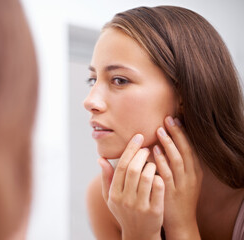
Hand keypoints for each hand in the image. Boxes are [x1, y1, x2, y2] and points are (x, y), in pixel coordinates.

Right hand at [99, 134, 164, 239]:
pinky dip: (160, 177)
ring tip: (153, 161)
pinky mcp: (155, 212)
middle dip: (142, 154)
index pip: (121, 166)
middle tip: (147, 147)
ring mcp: (140, 206)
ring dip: (152, 164)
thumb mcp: (111, 197)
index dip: (130, 149)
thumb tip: (101, 158)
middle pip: (134, 169)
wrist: (139, 235)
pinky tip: (160, 173)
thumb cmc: (124, 211)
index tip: (138, 137)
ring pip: (147, 176)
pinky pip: (159, 187)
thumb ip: (106, 178)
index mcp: (114, 194)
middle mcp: (125, 200)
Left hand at [154, 116, 202, 239]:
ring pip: (178, 159)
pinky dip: (161, 161)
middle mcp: (191, 176)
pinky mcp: (171, 192)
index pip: (191, 148)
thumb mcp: (183, 179)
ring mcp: (182, 184)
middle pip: (186, 150)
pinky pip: (167, 173)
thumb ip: (176, 162)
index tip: (176, 119)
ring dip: (169, 143)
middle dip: (178, 133)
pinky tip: (155, 150)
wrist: (180, 221)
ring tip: (161, 130)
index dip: (184, 133)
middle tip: (168, 119)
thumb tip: (165, 143)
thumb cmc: (177, 197)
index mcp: (195, 171)